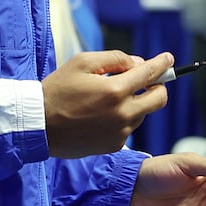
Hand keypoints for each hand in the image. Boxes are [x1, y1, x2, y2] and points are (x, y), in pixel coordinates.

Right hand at [43, 50, 171, 158]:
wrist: (37, 126)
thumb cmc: (57, 90)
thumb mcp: (82, 62)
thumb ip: (114, 59)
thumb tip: (137, 64)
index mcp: (115, 91)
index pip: (150, 74)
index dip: (162, 64)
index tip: (168, 59)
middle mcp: (122, 114)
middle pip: (159, 99)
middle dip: (158, 86)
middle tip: (146, 80)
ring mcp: (120, 133)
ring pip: (143, 113)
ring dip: (136, 102)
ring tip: (109, 98)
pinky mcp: (114, 146)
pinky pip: (128, 128)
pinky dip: (122, 118)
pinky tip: (101, 115)